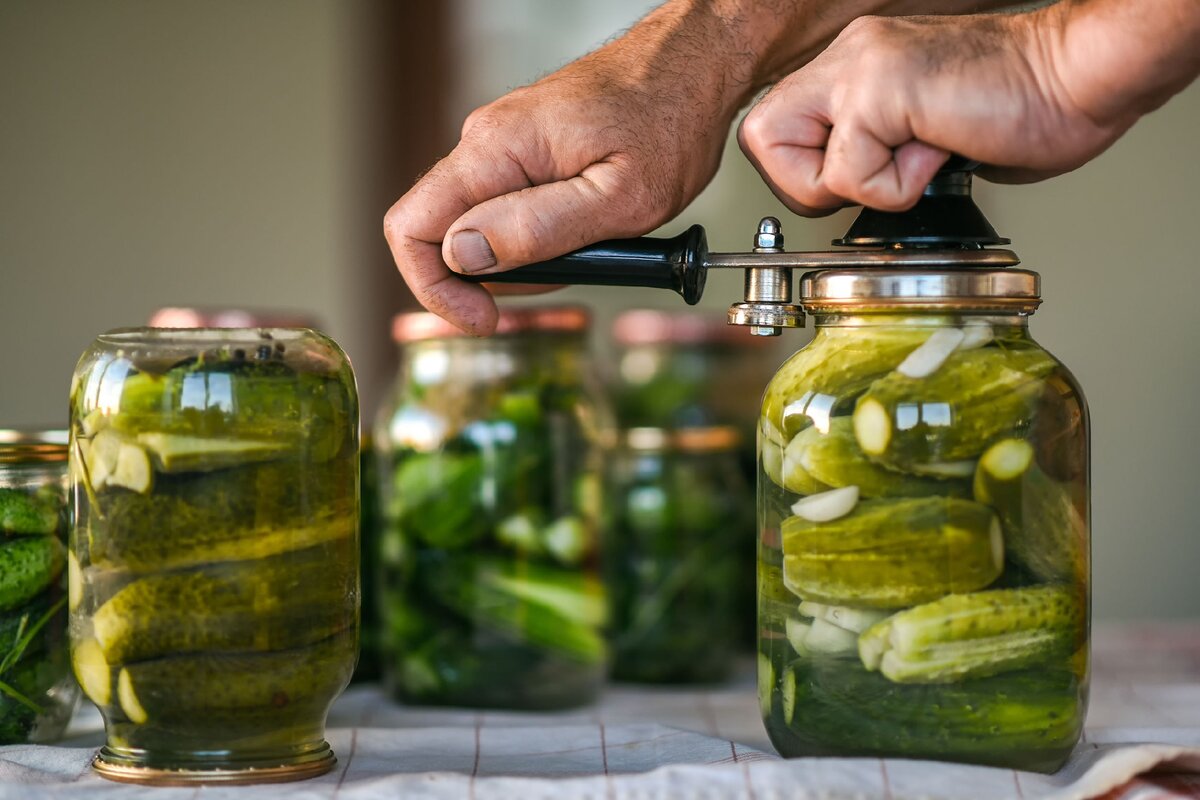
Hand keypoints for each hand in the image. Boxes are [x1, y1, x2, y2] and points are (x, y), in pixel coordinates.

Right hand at [383, 18, 741, 334]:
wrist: (695, 68)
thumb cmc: (671, 123)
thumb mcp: (618, 198)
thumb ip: (538, 228)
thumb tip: (464, 255)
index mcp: (497, 149)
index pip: (411, 227)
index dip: (435, 289)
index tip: (483, 320)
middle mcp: (486, 141)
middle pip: (442, 234)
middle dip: (495, 278)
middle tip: (569, 272)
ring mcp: (503, 145)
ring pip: (478, 227)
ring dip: (524, 258)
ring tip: (591, 244)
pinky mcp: (523, 151)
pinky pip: (506, 208)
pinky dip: (539, 236)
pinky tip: (588, 228)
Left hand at [738, 2, 1199, 214]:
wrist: (1079, 80)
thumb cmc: (1022, 108)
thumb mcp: (920, 134)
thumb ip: (871, 149)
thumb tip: (845, 192)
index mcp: (854, 65)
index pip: (772, 129)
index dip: (802, 173)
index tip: (857, 181)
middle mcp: (848, 57)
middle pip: (759, 139)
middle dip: (809, 185)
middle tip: (877, 176)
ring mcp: (859, 66)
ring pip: (790, 157)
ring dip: (854, 185)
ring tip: (916, 158)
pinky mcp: (881, 87)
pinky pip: (850, 174)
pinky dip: (896, 187)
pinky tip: (940, 151)